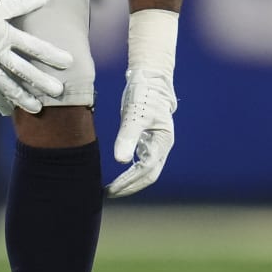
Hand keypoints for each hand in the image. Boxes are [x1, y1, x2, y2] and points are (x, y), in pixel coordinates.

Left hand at [106, 67, 175, 197]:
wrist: (150, 78)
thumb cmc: (143, 94)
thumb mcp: (134, 114)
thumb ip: (127, 136)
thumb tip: (119, 160)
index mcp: (162, 142)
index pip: (146, 170)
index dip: (129, 182)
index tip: (112, 189)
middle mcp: (162, 146)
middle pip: (148, 175)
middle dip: (130, 186)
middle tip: (110, 193)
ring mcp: (157, 144)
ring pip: (146, 171)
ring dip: (131, 181)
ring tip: (112, 188)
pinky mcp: (149, 140)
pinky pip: (142, 162)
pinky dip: (131, 171)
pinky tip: (119, 174)